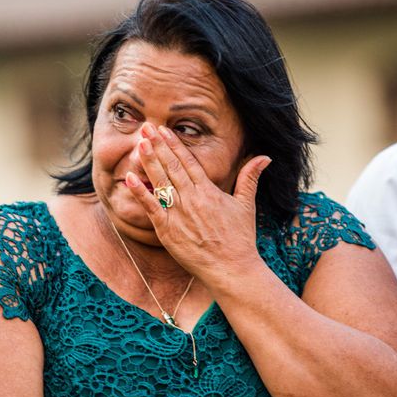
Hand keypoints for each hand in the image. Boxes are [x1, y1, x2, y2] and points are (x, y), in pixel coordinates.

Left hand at [126, 122, 270, 276]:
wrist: (231, 269)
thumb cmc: (240, 239)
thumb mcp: (246, 205)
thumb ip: (250, 178)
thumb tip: (265, 157)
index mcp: (209, 191)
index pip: (188, 162)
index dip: (174, 144)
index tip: (163, 130)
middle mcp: (192, 199)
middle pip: (172, 167)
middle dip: (158, 146)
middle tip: (146, 127)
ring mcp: (178, 214)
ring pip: (160, 182)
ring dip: (149, 162)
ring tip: (139, 143)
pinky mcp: (167, 231)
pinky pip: (151, 208)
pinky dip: (140, 193)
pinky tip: (130, 178)